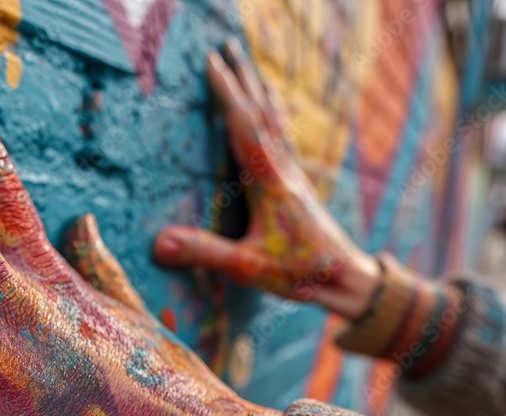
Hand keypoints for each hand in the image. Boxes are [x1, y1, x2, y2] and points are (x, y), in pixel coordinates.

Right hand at [153, 40, 380, 320]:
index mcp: (268, 183)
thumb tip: (158, 243)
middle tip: (227, 46)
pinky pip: (284, 138)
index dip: (226, 93)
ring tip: (249, 66)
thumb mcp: (247, 269)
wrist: (348, 280)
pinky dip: (274, 115)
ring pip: (275, 121)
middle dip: (242, 78)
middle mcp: (283, 171)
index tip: (211, 62)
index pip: (242, 127)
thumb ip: (204, 253)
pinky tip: (274, 113)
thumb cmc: (301, 274)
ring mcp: (294, 176)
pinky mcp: (300, 186)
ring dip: (259, 90)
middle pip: (261, 112)